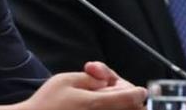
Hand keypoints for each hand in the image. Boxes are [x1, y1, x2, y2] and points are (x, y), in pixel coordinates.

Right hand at [0, 61, 145, 109]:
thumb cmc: (47, 102)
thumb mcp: (66, 80)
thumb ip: (91, 78)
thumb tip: (109, 82)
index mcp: (97, 103)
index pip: (131, 98)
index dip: (137, 92)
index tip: (138, 90)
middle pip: (133, 109)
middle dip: (128, 99)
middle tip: (113, 91)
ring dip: (120, 106)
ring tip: (103, 98)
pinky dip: (109, 109)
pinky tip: (94, 107)